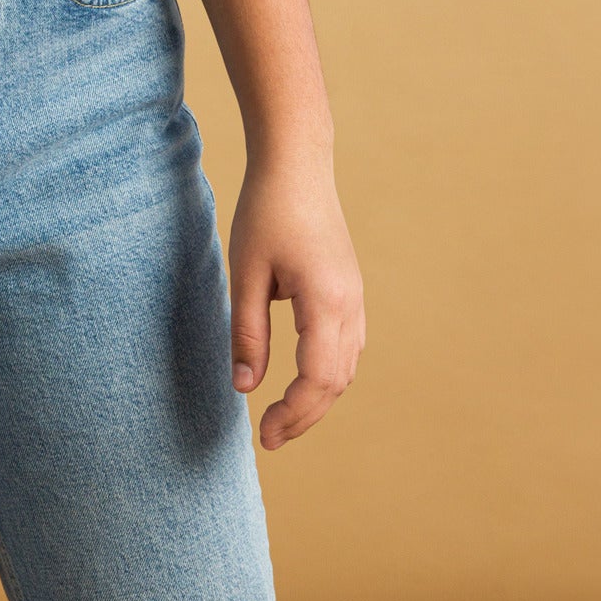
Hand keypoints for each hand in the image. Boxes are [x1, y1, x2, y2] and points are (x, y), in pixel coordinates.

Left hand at [227, 151, 364, 449]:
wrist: (297, 163)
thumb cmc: (266, 211)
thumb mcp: (246, 272)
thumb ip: (247, 332)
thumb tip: (244, 388)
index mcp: (326, 302)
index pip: (317, 380)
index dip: (292, 414)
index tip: (264, 436)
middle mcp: (350, 306)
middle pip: (336, 382)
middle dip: (305, 415)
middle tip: (269, 436)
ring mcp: (356, 297)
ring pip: (347, 367)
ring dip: (319, 398)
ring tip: (283, 416)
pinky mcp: (350, 290)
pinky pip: (348, 347)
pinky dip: (328, 374)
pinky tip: (303, 380)